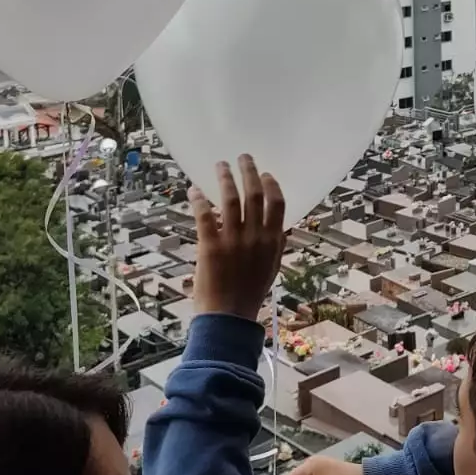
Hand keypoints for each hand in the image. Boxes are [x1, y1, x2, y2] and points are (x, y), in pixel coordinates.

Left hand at [191, 156, 285, 320]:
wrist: (228, 317)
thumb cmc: (249, 294)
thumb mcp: (270, 267)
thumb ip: (274, 245)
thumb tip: (280, 227)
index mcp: (272, 241)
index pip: (277, 203)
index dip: (271, 184)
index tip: (265, 173)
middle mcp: (255, 236)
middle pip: (254, 194)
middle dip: (248, 171)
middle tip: (242, 157)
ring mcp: (233, 240)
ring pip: (230, 199)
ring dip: (224, 178)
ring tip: (220, 165)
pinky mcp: (210, 246)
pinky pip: (204, 215)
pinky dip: (199, 200)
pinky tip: (194, 190)